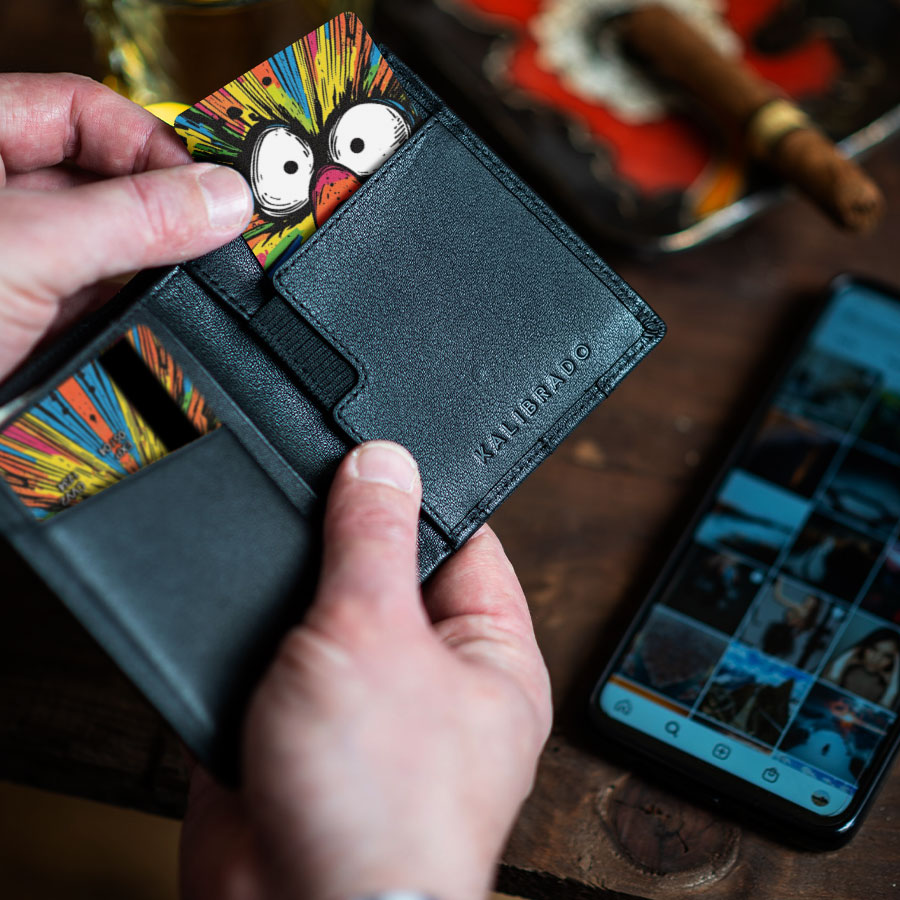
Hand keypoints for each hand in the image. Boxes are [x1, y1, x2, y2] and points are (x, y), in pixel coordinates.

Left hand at [0, 73, 251, 381]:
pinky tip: (148, 316)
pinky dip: (135, 309)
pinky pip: (103, 301)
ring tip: (184, 278)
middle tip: (212, 231)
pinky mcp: (34, 320)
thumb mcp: (25, 251)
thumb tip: (219, 200)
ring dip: (151, 265)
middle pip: (105, 179)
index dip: (149, 142)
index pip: (80, 111)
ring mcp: (18, 262)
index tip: (206, 185)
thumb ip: (132, 219)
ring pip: (110, 246)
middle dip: (161, 207)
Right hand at [180, 441, 552, 899]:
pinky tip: (238, 617)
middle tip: (308, 500)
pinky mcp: (295, 723)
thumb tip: (383, 463)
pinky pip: (274, 654)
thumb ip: (374, 541)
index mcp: (487, 653)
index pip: (465, 542)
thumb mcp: (378, 635)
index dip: (420, 493)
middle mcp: (429, 675)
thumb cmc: (381, 810)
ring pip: (323, 609)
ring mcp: (360, 699)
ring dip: (290, 590)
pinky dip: (251, 633)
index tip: (376, 453)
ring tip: (273, 571)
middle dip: (342, 539)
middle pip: (387, 569)